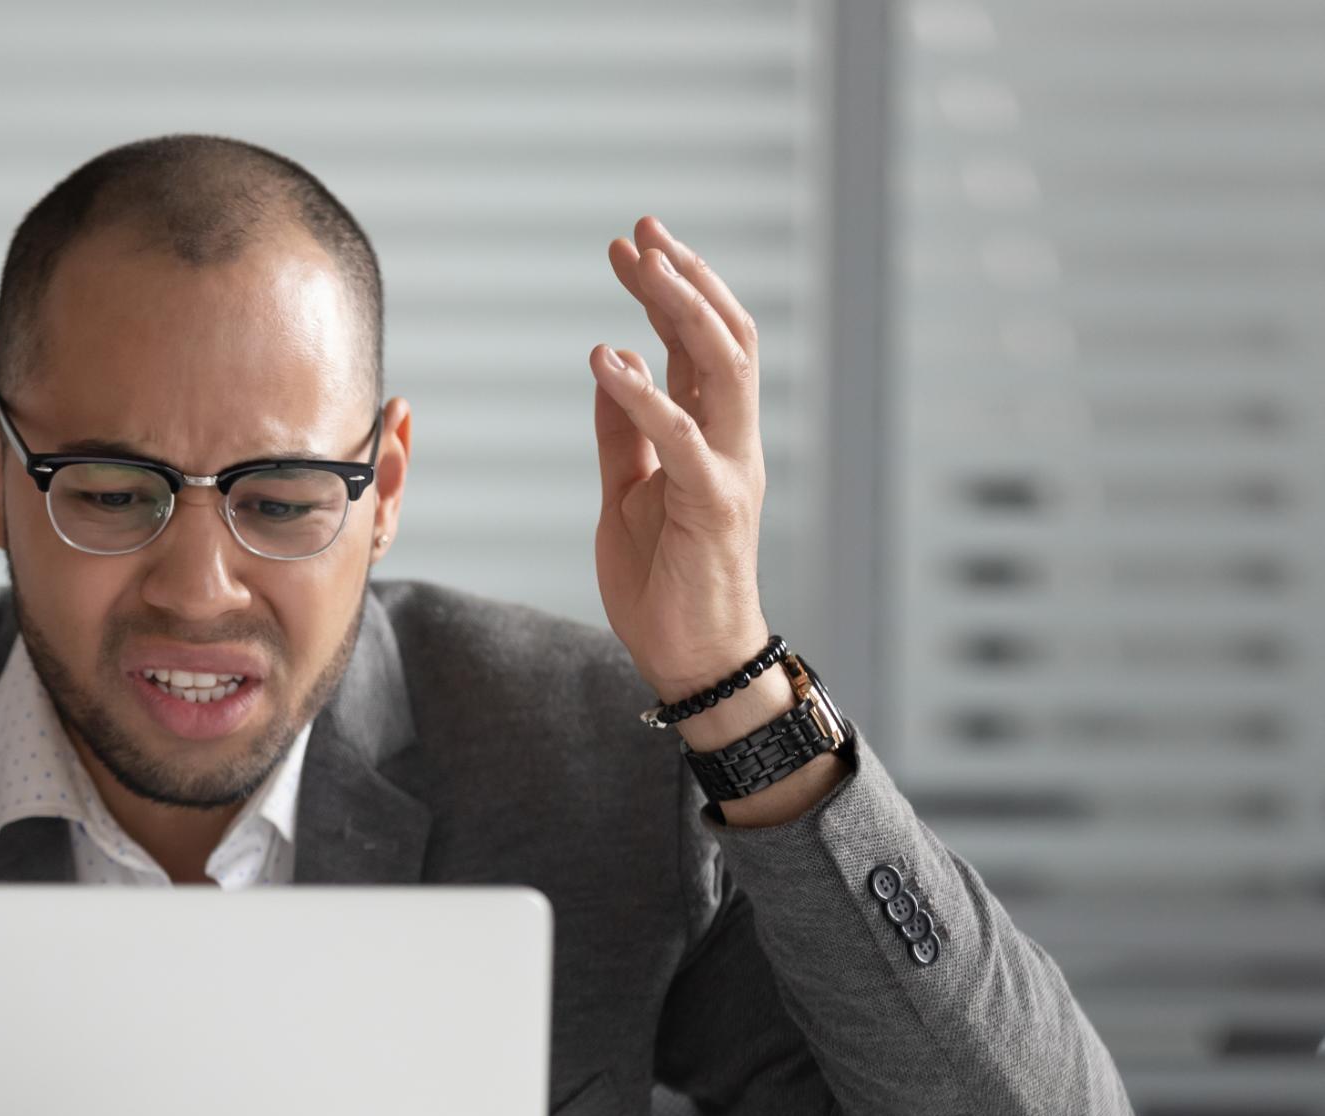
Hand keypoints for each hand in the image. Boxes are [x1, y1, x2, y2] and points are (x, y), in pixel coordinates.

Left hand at [587, 215, 769, 701]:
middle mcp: (732, 442)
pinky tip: (607, 360)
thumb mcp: (628, 494)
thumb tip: (612, 368)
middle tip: (641, 231)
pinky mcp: (715, 505)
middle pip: (722, 337)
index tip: (633, 245)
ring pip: (723, 367)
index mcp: (711, 437)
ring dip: (682, 311)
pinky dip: (645, 393)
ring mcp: (729, 469)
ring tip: (643, 267)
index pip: (700, 344)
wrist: (693, 660)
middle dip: (683, 278)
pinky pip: (680, 437)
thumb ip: (624, 434)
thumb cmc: (665, 585)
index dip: (669, 290)